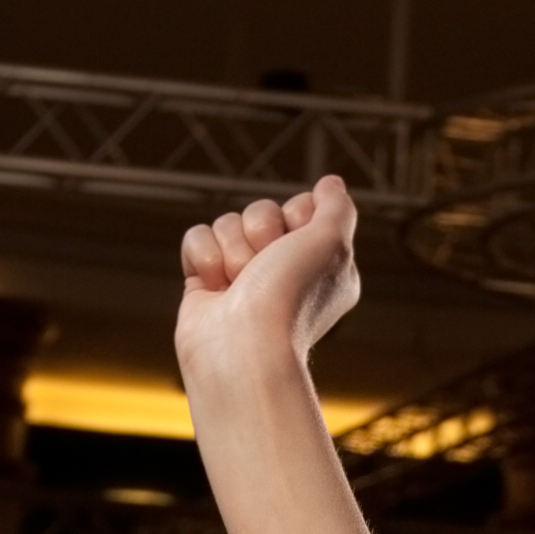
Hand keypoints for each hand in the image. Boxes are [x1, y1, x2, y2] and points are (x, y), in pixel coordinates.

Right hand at [176, 175, 364, 410]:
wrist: (243, 349)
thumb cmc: (293, 298)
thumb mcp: (334, 242)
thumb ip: (337, 207)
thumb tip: (331, 184)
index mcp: (318, 264)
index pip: (300, 207)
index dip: (296, 216)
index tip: (299, 243)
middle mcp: (281, 271)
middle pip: (262, 211)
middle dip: (261, 232)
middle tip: (266, 267)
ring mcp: (241, 278)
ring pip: (228, 222)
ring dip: (233, 249)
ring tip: (239, 285)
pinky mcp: (204, 285)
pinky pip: (197, 237)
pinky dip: (204, 258)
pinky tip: (214, 289)